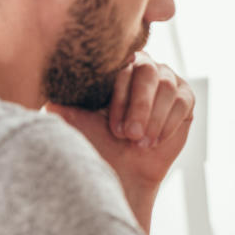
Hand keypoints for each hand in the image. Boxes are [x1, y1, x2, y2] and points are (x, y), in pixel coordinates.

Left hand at [46, 53, 193, 188]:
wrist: (121, 168)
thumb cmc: (95, 142)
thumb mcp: (71, 119)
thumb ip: (60, 99)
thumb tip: (49, 85)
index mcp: (113, 66)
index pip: (122, 66)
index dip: (121, 98)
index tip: (114, 129)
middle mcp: (141, 67)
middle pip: (148, 73)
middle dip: (140, 108)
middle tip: (130, 136)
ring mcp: (166, 80)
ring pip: (168, 88)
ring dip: (155, 119)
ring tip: (141, 143)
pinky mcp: (184, 98)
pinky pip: (183, 102)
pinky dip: (170, 123)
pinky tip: (156, 140)